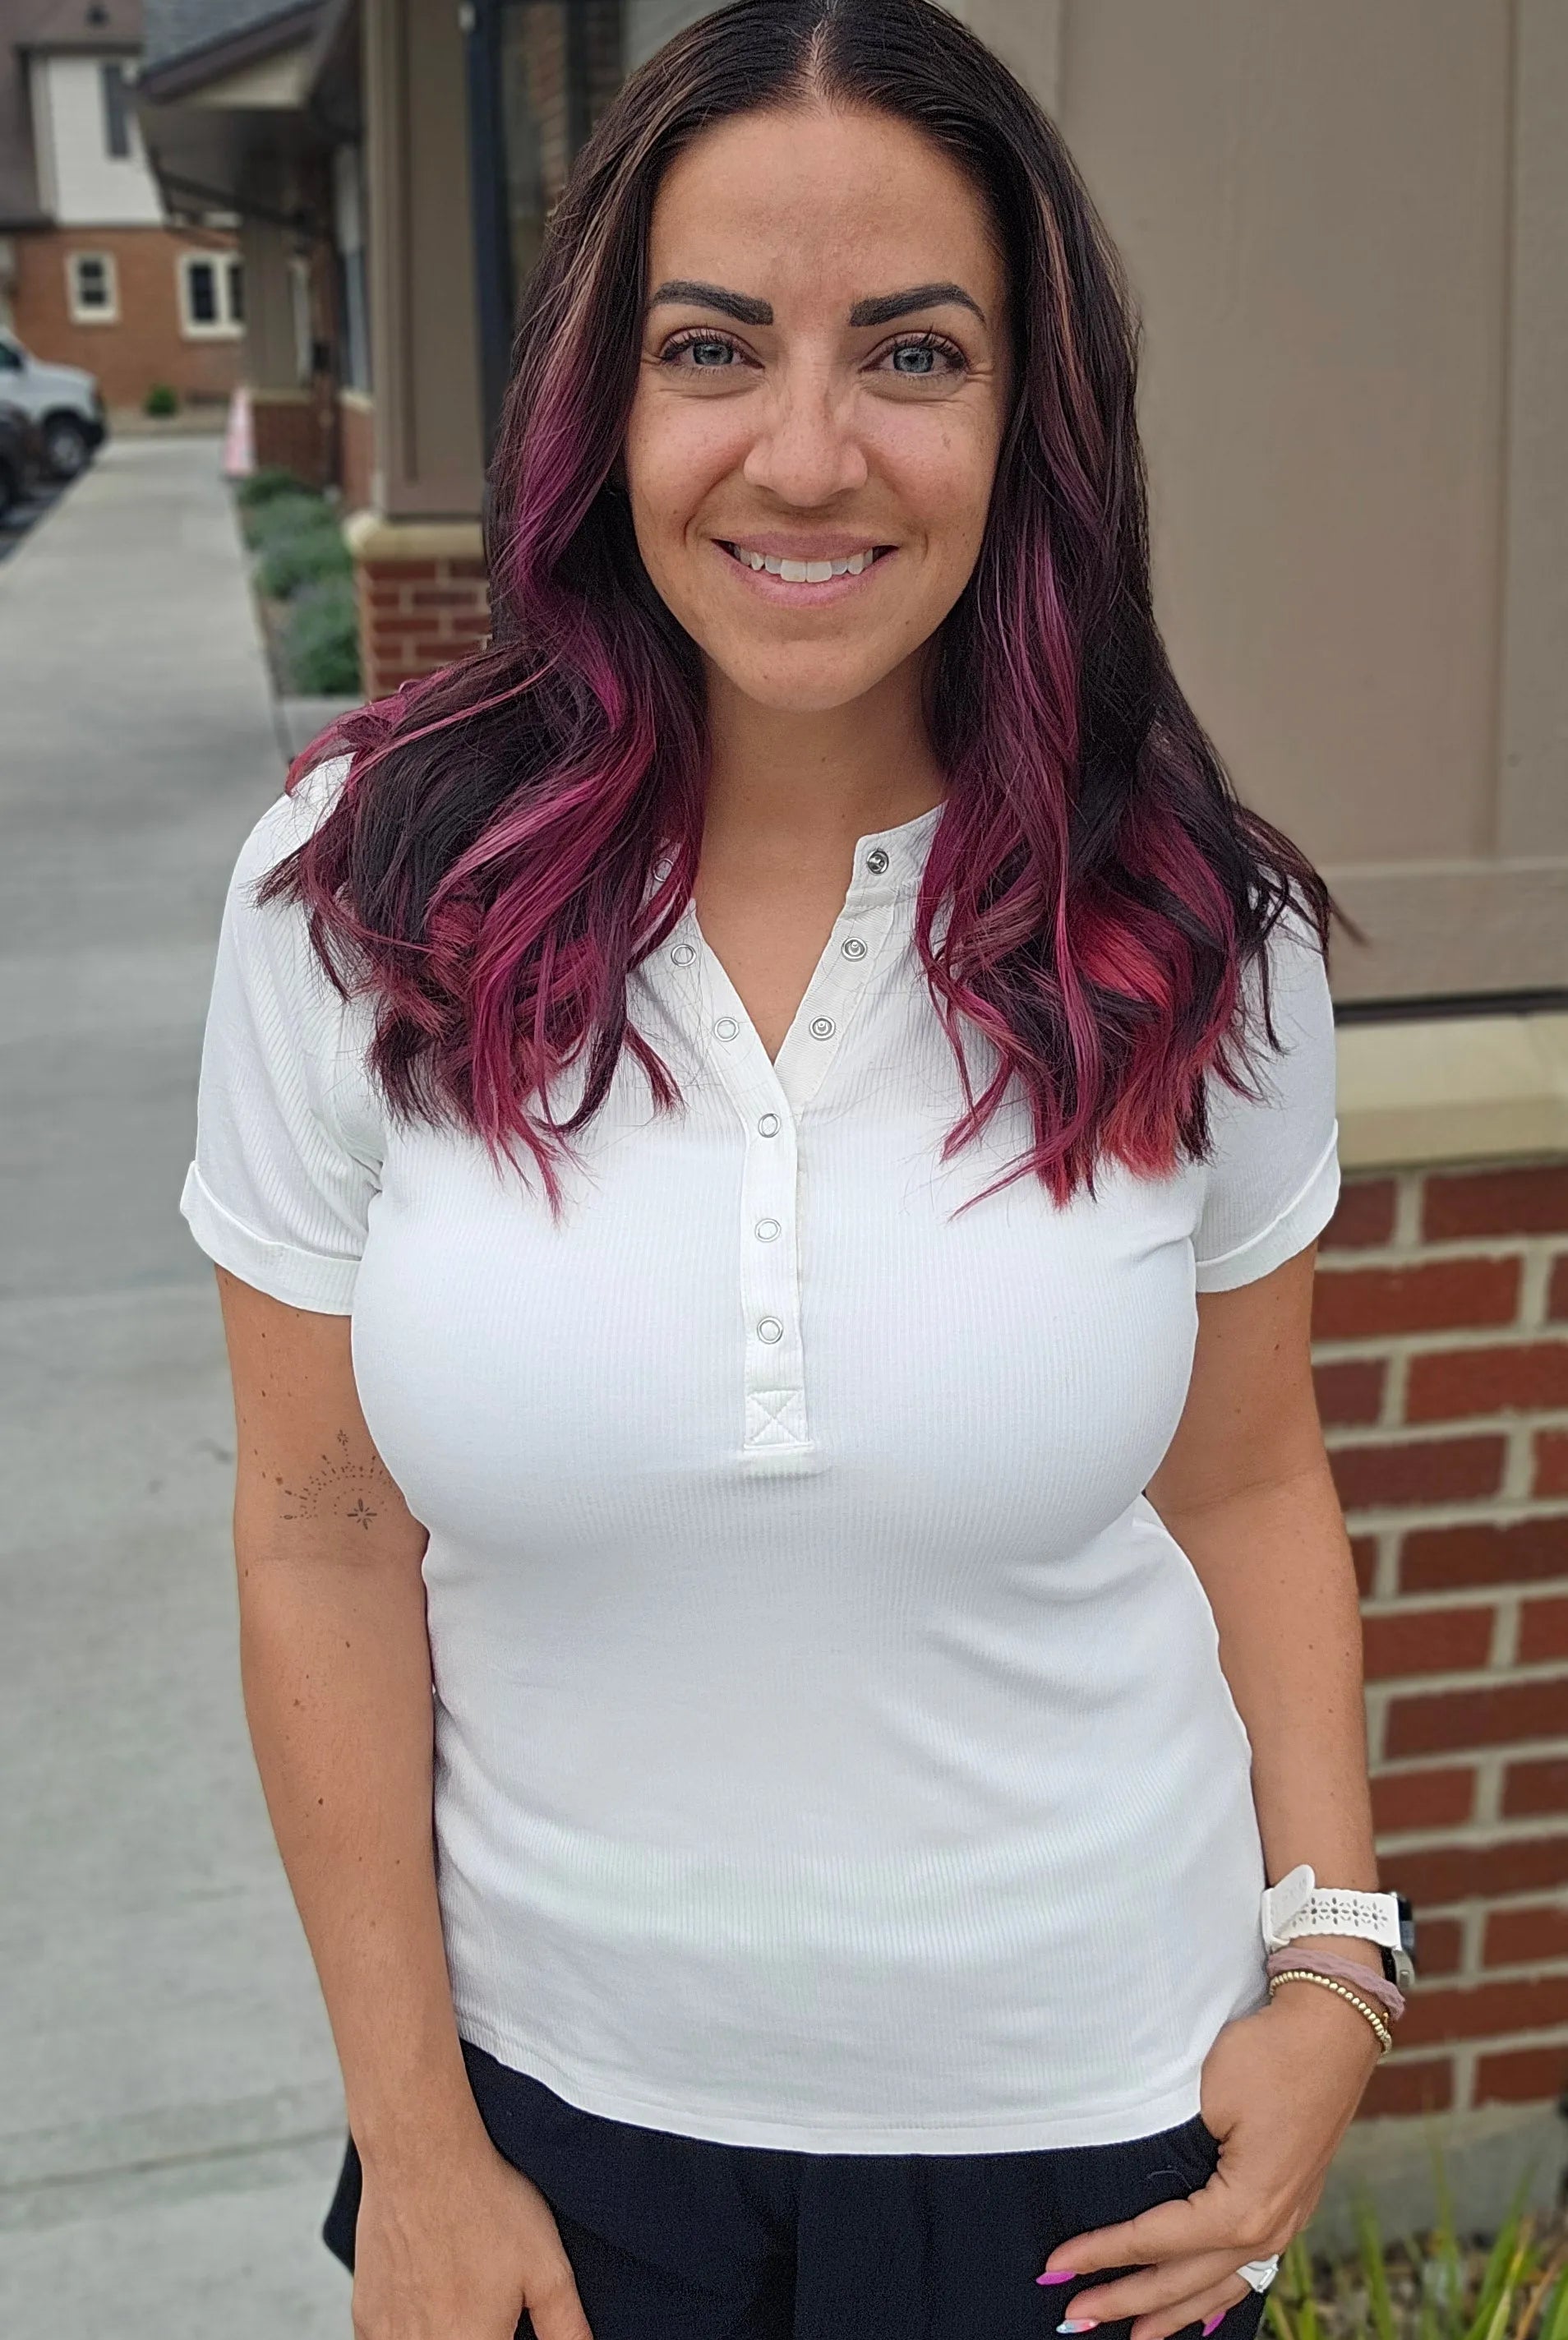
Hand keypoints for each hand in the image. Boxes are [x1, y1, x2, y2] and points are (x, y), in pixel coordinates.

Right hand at [351, 2116, 594, 2339]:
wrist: (420, 2155)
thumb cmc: (483, 2204)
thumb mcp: (548, 2268)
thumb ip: (566, 2329)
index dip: (509, 2337)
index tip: (511, 2322)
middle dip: (482, 2331)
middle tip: (491, 2300)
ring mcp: (387, 2337)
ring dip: (448, 2332)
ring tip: (462, 2290)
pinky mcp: (364, 2319)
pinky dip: (416, 2329)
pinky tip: (432, 2292)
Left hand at [1038, 1981, 1380, 2339]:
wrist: (1333, 2031)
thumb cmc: (1267, 2056)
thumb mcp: (1205, 2097)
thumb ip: (1168, 2150)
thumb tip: (1130, 2181)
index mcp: (1242, 2211)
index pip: (1154, 2242)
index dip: (1102, 2254)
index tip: (1056, 2265)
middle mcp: (1267, 2230)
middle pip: (1183, 2280)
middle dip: (1126, 2301)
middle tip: (1074, 2316)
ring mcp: (1284, 2223)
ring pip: (1218, 2288)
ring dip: (1171, 2314)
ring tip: (1131, 2337)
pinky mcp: (1289, 2207)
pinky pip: (1246, 2271)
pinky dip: (1214, 2297)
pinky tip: (1200, 2313)